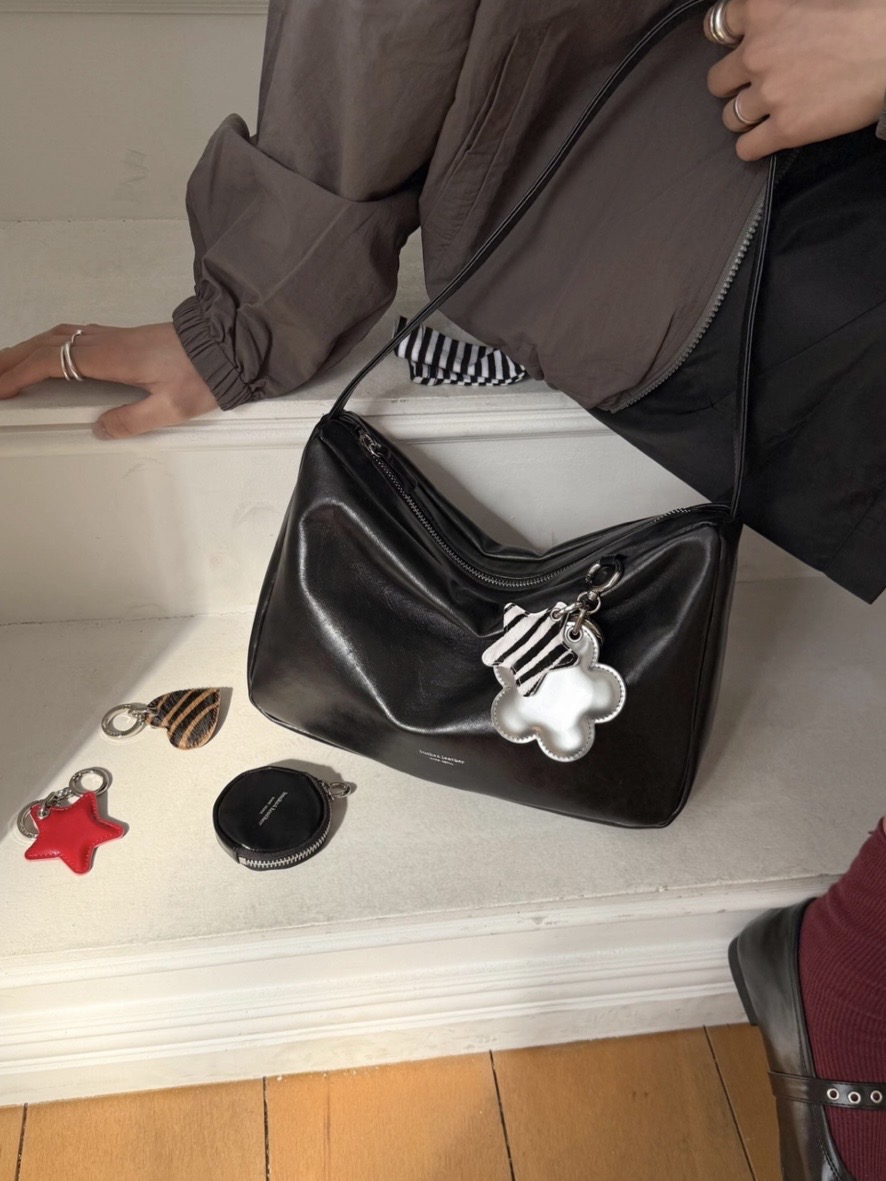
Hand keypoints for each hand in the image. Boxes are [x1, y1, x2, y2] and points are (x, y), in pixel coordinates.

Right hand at [0, 322, 218, 437]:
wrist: (226, 345)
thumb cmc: (203, 372)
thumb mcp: (170, 408)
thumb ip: (132, 421)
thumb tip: (100, 428)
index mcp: (110, 356)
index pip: (50, 362)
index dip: (19, 375)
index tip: (0, 389)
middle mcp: (106, 340)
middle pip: (45, 345)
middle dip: (11, 359)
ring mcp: (113, 335)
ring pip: (57, 337)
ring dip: (27, 349)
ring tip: (8, 365)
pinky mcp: (123, 337)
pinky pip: (74, 335)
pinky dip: (50, 344)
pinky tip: (50, 354)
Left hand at [705, 0, 885, 159]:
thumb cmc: (867, 9)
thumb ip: (783, 5)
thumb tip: (775, 16)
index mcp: (762, 8)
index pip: (717, 26)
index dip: (728, 40)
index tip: (738, 45)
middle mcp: (756, 52)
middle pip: (718, 80)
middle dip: (735, 83)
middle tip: (757, 82)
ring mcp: (768, 94)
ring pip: (730, 117)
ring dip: (744, 116)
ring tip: (766, 111)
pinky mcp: (786, 129)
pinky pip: (746, 148)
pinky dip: (751, 146)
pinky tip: (764, 138)